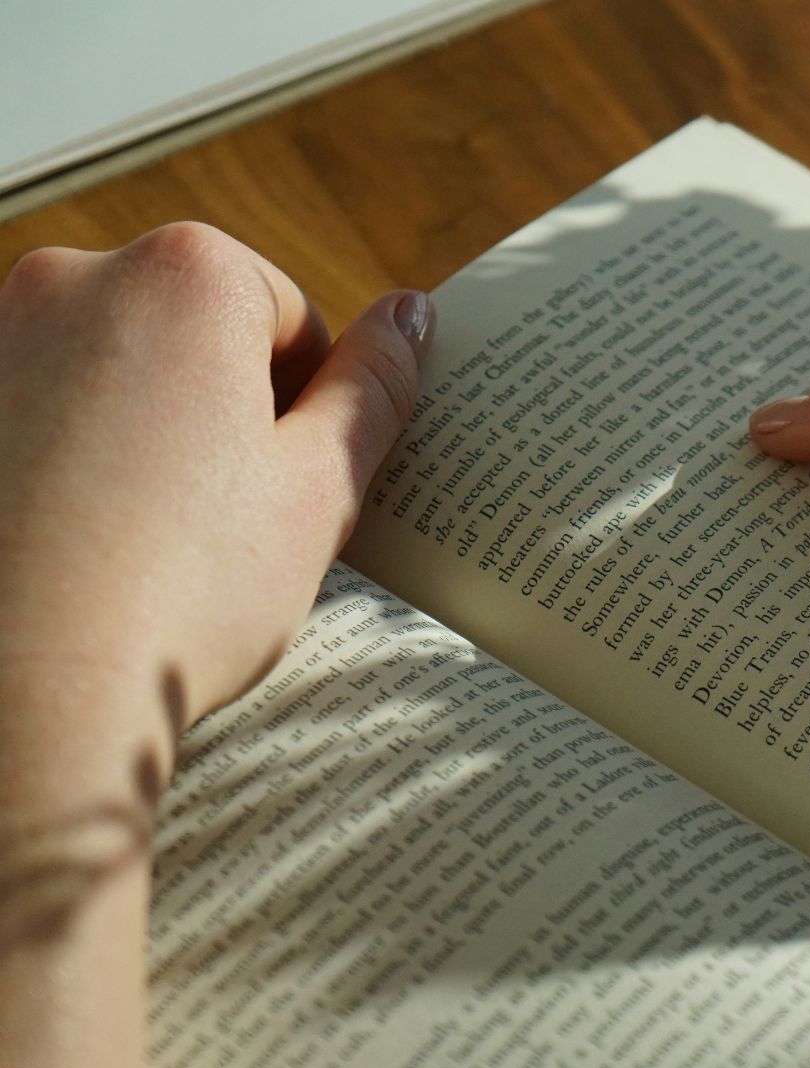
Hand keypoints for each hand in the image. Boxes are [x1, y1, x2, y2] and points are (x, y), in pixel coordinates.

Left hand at [0, 223, 429, 1067]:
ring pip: (93, 382)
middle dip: (209, 432)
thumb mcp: (317, 503)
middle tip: (213, 550)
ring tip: (131, 573)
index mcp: (192, 282)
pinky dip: (39, 475)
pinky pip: (13, 416)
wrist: (6, 704)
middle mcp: (72, 279)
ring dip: (126, 455)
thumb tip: (425, 318)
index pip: (283, 321)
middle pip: (182, 342)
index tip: (277, 513)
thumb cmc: (166, 607)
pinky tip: (54, 562)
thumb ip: (378, 393)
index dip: (296, 426)